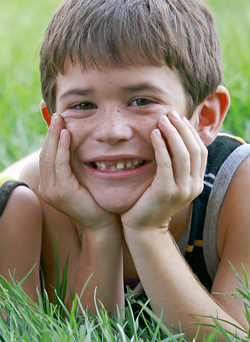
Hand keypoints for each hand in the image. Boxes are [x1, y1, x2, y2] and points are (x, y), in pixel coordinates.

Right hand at [39, 114, 116, 230]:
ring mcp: (51, 191)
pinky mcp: (62, 192)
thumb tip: (73, 144)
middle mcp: (46, 189)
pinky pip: (60, 164)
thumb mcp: (81, 182)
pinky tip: (67, 134)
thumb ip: (74, 167)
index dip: (50, 138)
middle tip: (57, 115)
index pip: (46, 157)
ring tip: (60, 120)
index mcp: (48, 186)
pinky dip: (62, 147)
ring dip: (55, 136)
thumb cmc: (97, 203)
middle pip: (45, 154)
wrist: (103, 225)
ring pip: (50, 157)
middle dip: (51, 133)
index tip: (56, 121)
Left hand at [121, 111, 206, 231]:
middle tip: (169, 113)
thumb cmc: (148, 202)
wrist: (142, 228)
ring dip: (172, 133)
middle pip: (194, 150)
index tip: (178, 118)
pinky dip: (161, 146)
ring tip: (161, 119)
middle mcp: (193, 186)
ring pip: (183, 155)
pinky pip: (166, 163)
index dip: (190, 132)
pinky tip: (153, 134)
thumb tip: (169, 142)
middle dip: (182, 129)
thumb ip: (171, 167)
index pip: (200, 151)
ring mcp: (181, 190)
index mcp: (196, 183)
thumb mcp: (165, 183)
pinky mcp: (166, 191)